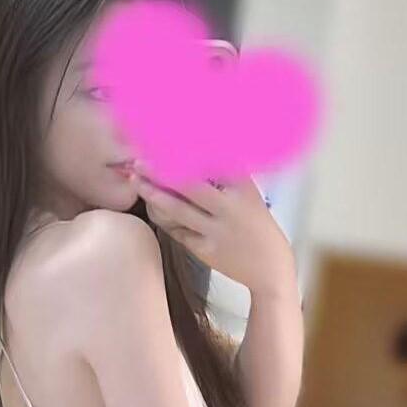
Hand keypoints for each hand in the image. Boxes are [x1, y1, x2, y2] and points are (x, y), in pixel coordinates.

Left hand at [134, 166, 295, 296]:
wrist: (269, 267)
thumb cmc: (255, 224)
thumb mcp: (248, 195)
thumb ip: (226, 176)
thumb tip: (201, 150)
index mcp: (242, 189)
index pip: (213, 163)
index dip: (188, 152)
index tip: (166, 139)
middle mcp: (229, 208)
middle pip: (190, 186)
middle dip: (162, 171)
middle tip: (141, 160)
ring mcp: (217, 231)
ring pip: (179, 210)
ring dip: (155, 194)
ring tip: (137, 181)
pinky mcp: (206, 251)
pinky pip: (179, 231)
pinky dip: (164, 218)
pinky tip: (151, 206)